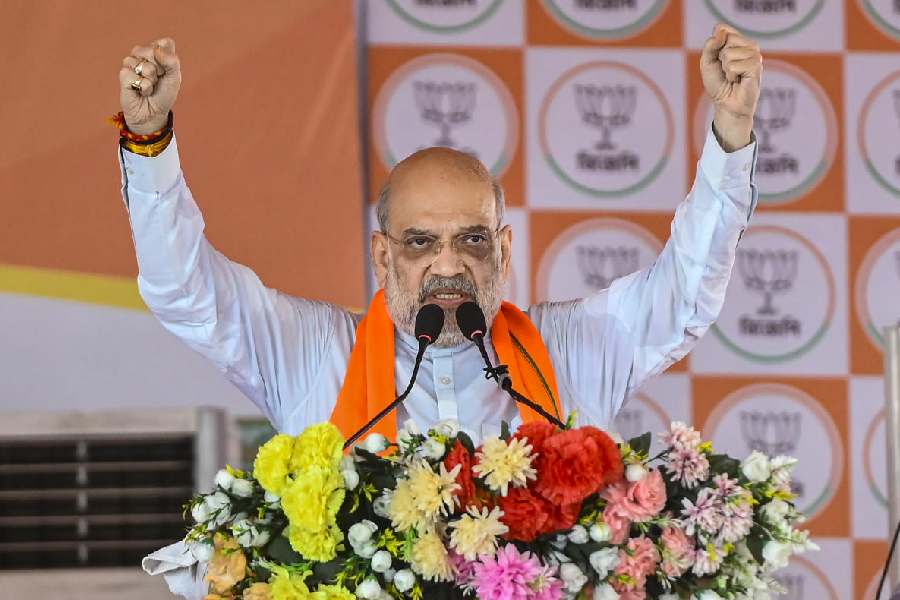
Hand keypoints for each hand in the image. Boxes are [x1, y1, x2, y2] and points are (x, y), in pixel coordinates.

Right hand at [118, 38, 181, 134]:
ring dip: (150, 79)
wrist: (153, 114)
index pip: (165, 43)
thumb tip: (156, 49)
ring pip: (142, 63)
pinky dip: (143, 87)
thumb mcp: (175, 79)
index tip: (168, 71)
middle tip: (158, 80)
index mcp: (158, 53)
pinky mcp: (124, 74)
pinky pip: (133, 74)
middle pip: (153, 50)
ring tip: (150, 86)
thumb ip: (172, 62)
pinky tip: (141, 91)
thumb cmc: (164, 95)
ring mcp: (132, 63)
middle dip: (160, 69)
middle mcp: (143, 55)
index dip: (169, 58)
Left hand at [700, 24, 762, 151]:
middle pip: (726, 40)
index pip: (722, 28)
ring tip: (733, 77)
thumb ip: (710, 45)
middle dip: (720, 58)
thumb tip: (720, 31)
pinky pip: (733, 65)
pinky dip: (731, 75)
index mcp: (738, 41)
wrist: (726, 104)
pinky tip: (738, 80)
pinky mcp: (757, 66)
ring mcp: (755, 55)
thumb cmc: (719, 84)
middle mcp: (749, 45)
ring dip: (726, 69)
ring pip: (729, 53)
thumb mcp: (707, 63)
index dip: (714, 44)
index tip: (717, 59)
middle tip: (726, 70)